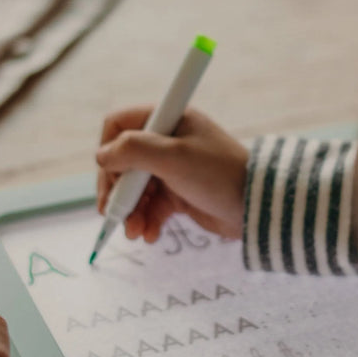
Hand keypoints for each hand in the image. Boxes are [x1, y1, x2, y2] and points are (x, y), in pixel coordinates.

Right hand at [96, 106, 248, 241]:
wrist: (255, 207)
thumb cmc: (219, 174)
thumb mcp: (173, 157)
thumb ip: (133, 150)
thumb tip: (102, 156)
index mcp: (167, 121)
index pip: (120, 126)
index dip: (109, 150)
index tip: (111, 176)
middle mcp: (167, 142)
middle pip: (123, 163)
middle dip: (117, 191)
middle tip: (112, 214)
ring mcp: (172, 169)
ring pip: (135, 189)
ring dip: (130, 212)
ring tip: (135, 232)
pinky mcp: (179, 195)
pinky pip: (152, 208)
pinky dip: (147, 221)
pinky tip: (150, 236)